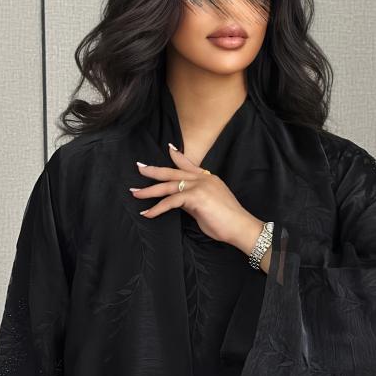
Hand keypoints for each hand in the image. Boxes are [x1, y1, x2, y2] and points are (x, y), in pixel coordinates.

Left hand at [130, 143, 263, 252]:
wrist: (240, 226)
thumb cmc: (226, 221)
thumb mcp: (206, 206)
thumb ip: (192, 200)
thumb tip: (179, 200)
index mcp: (207, 178)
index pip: (189, 164)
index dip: (177, 156)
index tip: (168, 148)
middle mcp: (202, 178)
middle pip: (173, 172)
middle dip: (154, 170)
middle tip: (139, 167)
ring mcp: (199, 186)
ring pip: (168, 186)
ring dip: (149, 190)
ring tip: (135, 193)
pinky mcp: (195, 197)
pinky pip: (170, 201)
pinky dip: (157, 208)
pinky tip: (148, 213)